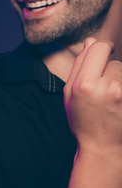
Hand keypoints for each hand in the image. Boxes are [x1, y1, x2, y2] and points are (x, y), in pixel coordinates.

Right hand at [65, 38, 121, 155]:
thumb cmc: (84, 121)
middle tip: (101, 93)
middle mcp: (107, 86)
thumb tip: (91, 41)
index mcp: (84, 84)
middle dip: (108, 71)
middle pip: (113, 62)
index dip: (102, 47)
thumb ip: (79, 66)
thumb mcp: (70, 94)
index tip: (104, 51)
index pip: (100, 47)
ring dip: (118, 81)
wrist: (104, 146)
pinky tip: (118, 103)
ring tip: (111, 100)